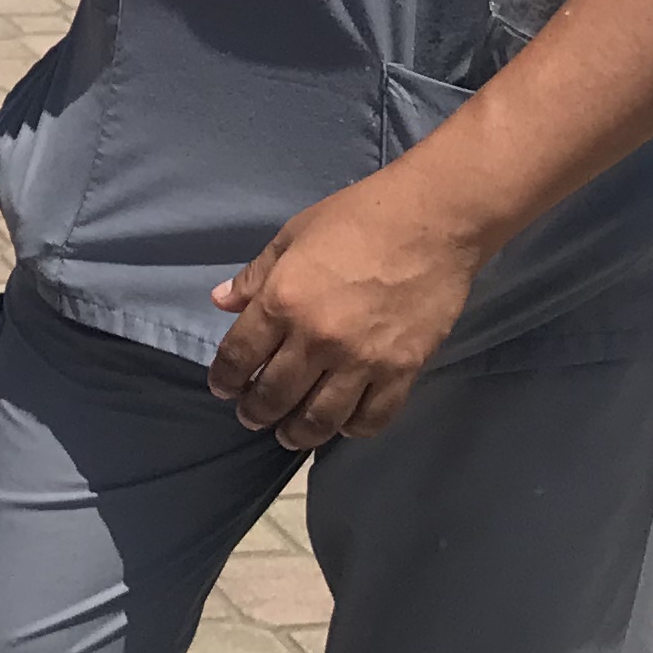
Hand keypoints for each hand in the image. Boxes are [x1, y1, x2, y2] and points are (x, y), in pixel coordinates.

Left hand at [204, 167, 490, 449]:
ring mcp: (362, 360)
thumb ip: (255, 276)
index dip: (224, 379)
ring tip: (289, 434)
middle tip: (252, 416)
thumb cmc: (357, 218)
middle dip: (255, 412)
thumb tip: (220, 301)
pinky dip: (352, 429)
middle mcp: (317, 339)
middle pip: (274, 395)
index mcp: (282, 301)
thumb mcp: (292, 236)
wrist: (432, 221)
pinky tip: (342, 425)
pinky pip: (372, 418)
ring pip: (320, 419)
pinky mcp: (402, 370)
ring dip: (297, 433)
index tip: (223, 388)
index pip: (239, 357)